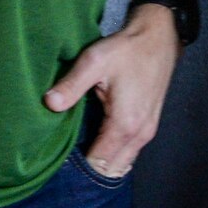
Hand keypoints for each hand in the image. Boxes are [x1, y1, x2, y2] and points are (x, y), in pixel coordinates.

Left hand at [43, 2, 182, 177]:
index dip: (78, 166)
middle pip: (111, 170)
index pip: (98, 164)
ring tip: (81, 151)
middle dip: (90, 169)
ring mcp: (148, 132)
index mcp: (124, 124)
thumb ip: (71, 85)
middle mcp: (139, 134)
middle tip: (67, 159)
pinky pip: (130, 153)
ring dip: (104, 163)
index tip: (60, 159)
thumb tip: (49, 103)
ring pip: (123, 164)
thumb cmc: (127, 49)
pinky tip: (99, 142)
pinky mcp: (150, 125)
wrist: (158, 36)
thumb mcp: (94, 61)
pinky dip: (115, 154)